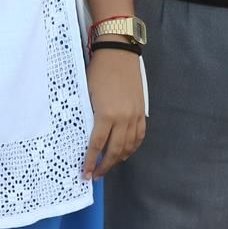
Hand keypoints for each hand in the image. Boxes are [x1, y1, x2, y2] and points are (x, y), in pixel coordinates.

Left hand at [84, 48, 146, 177]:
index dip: (91, 161)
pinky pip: (139, 136)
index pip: (97, 145)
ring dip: (119, 159)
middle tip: (95, 175)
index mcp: (106, 114)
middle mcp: (123, 118)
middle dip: (104, 165)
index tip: (86, 173)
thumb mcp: (87, 94)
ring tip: (108, 166)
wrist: (119, 53)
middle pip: (115, 150)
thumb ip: (89, 116)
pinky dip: (132, 147)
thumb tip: (85, 135)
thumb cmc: (99, 71)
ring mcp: (135, 115)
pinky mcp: (142, 111)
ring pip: (129, 146)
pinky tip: (125, 152)